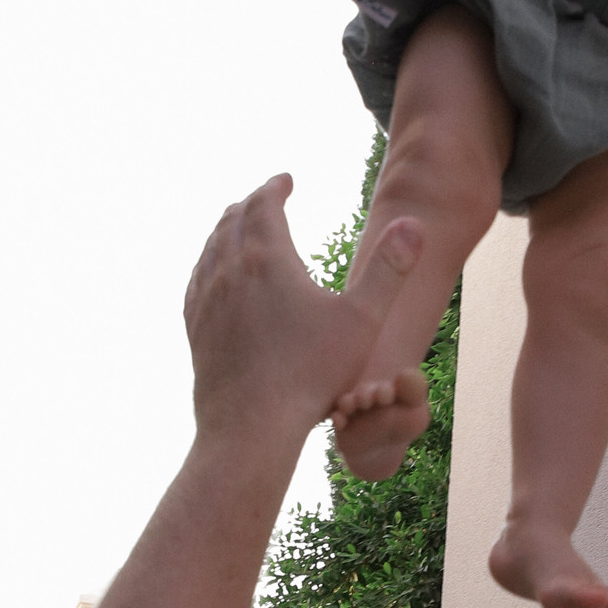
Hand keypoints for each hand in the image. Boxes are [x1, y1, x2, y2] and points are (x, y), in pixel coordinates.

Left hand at [185, 175, 421, 451]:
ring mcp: (205, 300)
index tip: (287, 180)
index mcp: (267, 259)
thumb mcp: (362, 321)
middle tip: (267, 197)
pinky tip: (218, 273)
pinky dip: (210, 261)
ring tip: (242, 227)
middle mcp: (228, 271)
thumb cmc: (311, 375)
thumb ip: (389, 270)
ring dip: (228, 228)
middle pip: (232, 219)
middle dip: (252, 202)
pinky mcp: (195, 327)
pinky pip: (198, 279)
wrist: (251, 427)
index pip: (264, 203)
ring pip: (210, 246)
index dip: (276, 186)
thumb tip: (413, 223)